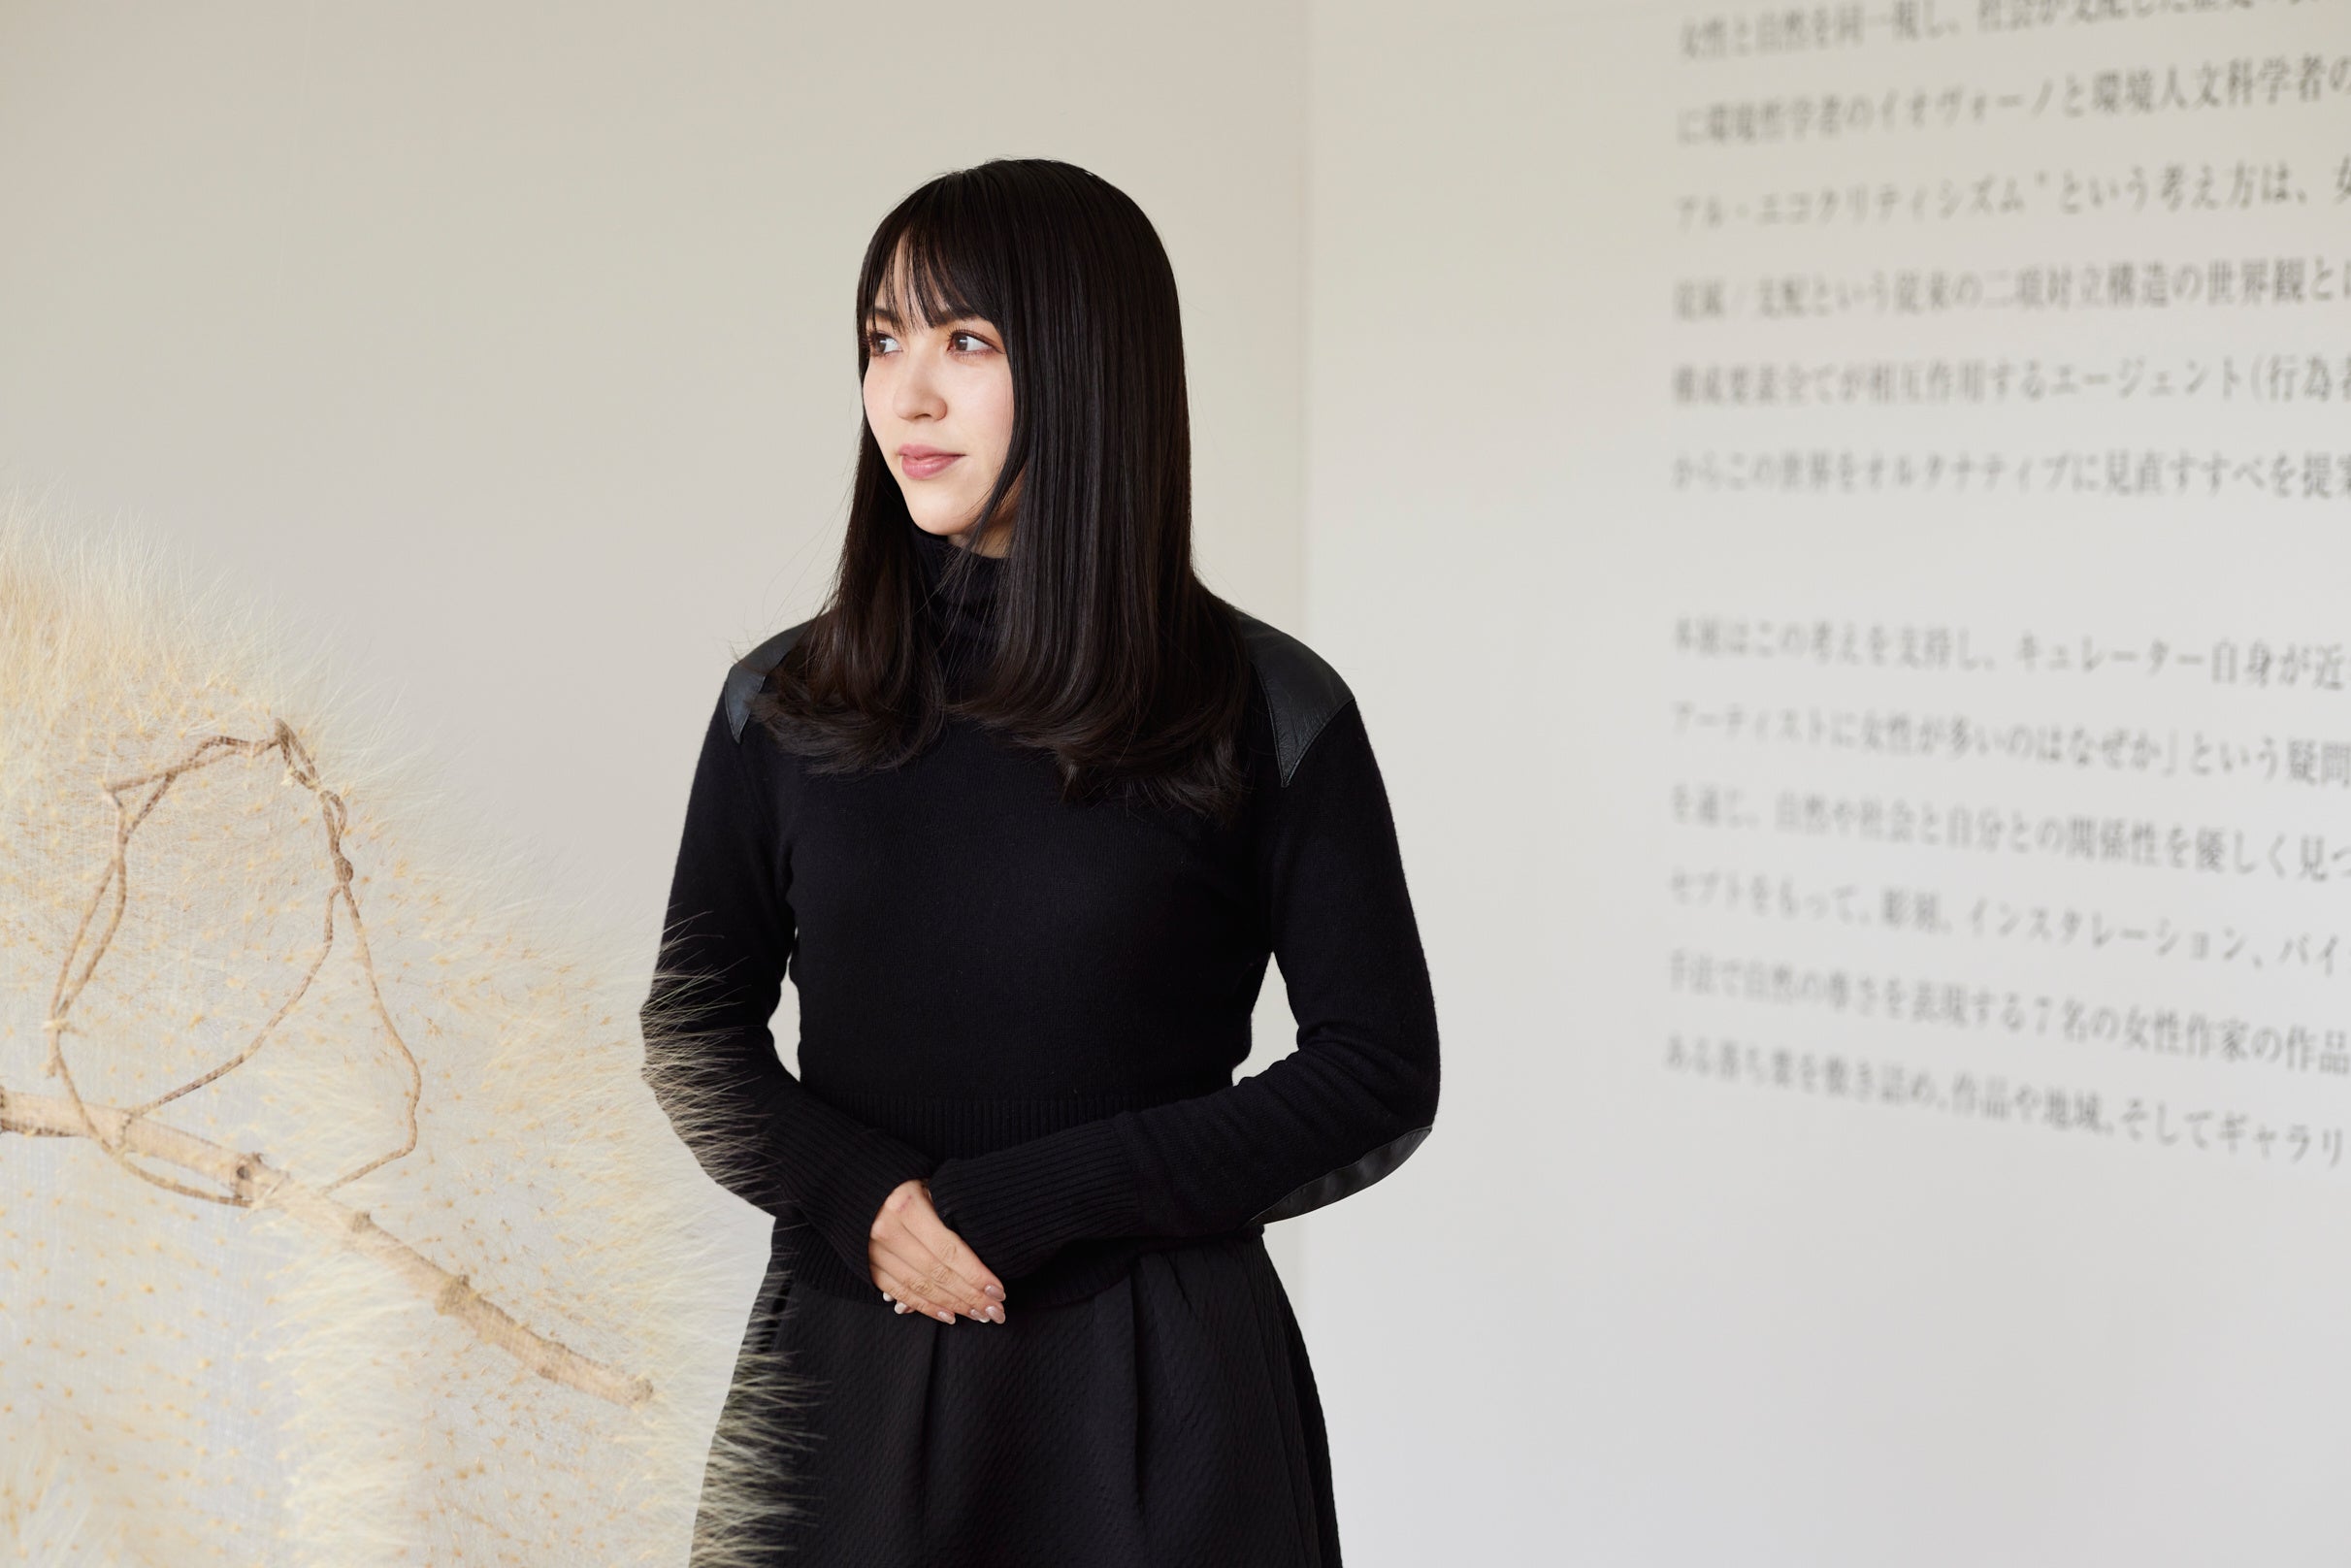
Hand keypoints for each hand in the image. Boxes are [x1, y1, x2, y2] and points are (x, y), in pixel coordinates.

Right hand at [868, 1178, 1006, 1324]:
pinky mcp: (869, 1267)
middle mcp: (888, 1231)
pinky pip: (901, 1293)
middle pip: (937, 1273)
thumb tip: (982, 1247)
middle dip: (971, 1296)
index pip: (949, 1249)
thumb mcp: (928, 1184)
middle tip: (996, 1310)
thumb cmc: (903, 1182)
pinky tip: (949, 1315)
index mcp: (906, 1206)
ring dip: (954, 1305)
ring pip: (921, 1287)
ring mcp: (875, 1252)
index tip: (998, 1290)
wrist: (855, 1185)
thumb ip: (950, 1213)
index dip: (975, 1274)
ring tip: (980, 1314)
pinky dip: (926, 1307)